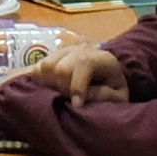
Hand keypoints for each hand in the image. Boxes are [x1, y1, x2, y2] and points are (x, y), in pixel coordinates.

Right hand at [11, 43, 129, 105]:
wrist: (108, 78)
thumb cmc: (114, 90)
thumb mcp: (118, 97)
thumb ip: (104, 96)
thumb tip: (79, 98)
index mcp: (101, 58)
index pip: (82, 63)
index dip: (77, 86)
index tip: (76, 105)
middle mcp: (81, 50)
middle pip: (61, 66)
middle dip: (63, 88)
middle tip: (69, 100)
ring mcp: (65, 51)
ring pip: (46, 66)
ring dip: (50, 85)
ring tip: (60, 95)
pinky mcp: (53, 56)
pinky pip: (38, 68)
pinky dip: (41, 81)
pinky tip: (51, 89)